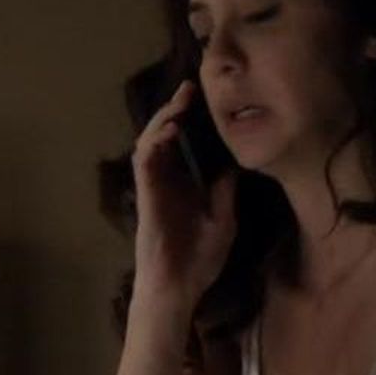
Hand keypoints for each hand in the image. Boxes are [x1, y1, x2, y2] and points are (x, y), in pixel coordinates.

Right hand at [129, 79, 237, 313]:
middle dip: (174, 110)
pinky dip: (153, 142)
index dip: (191, 121)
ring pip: (149, 142)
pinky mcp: (145, 194)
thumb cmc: (200, 259)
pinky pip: (144, 162)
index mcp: (185, 185)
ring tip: (179, 103)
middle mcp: (167, 181)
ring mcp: (154, 186)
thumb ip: (224, 190)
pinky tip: (168, 130)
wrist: (179, 286)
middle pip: (165, 136)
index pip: (186, 145)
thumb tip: (231, 162)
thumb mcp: (224, 218)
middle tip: (189, 88)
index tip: (205, 100)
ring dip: (162, 120)